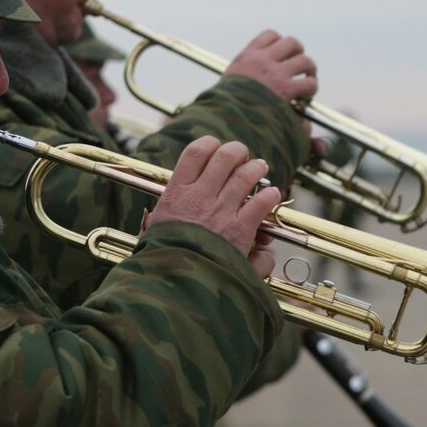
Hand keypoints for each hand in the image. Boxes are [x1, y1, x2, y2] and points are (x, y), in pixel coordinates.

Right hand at [148, 136, 281, 259]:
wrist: (176, 283)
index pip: (195, 152)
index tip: (215, 148)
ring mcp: (222, 211)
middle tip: (242, 155)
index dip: (210, 144)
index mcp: (177, 193)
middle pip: (225, 156)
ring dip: (257, 167)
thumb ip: (167, 211)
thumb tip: (175, 206)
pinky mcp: (240, 229)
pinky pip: (261, 202)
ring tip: (260, 167)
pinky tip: (271, 195)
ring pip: (246, 175)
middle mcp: (201, 196)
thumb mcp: (156, 227)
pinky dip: (269, 195)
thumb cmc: (164, 258)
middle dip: (238, 151)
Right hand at [225, 29, 318, 104]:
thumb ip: (245, 73)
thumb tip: (256, 79)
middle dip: (299, 53)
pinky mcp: (286, 89)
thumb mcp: (231, 80)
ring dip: (310, 70)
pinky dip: (311, 88)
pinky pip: (309, 83)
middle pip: (291, 43)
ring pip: (305, 60)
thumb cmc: (225, 104)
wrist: (226, 117)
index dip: (281, 43)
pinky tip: (306, 96)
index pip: (271, 35)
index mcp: (248, 56)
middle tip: (299, 66)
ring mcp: (275, 74)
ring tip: (308, 80)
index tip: (283, 54)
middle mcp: (263, 60)